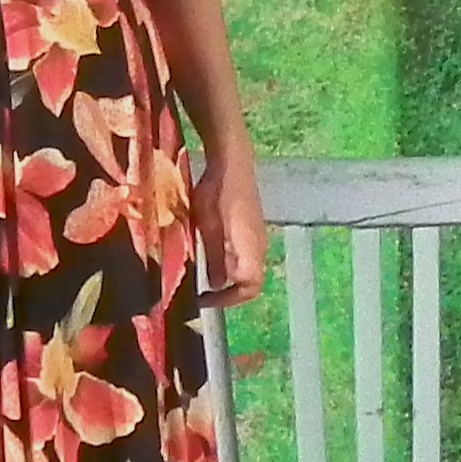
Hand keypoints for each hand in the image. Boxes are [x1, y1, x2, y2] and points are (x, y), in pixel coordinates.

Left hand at [196, 154, 270, 307]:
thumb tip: (217, 284)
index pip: (251, 286)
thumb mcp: (208, 228)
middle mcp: (260, 246)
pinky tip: (209, 251)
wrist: (231, 162)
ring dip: (228, 276)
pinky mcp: (252, 226)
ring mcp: (258, 236)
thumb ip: (213, 257)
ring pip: (248, 267)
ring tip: (201, 273)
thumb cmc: (217, 193)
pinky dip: (229, 261)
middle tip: (200, 289)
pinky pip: (245, 254)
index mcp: (251, 249)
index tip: (204, 298)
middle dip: (227, 290)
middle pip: (251, 280)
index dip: (229, 299)